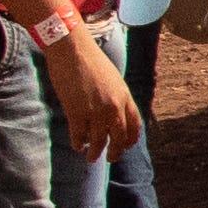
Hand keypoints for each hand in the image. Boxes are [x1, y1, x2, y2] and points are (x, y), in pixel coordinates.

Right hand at [45, 21, 144, 162]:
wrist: (72, 49)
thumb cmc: (90, 59)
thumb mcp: (112, 78)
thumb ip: (115, 95)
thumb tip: (114, 111)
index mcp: (124, 96)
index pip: (134, 125)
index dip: (131, 139)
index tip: (126, 146)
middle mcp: (113, 107)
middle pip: (119, 137)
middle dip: (115, 151)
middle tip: (110, 158)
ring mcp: (95, 111)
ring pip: (99, 141)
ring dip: (95, 152)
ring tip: (91, 158)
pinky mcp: (76, 113)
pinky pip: (79, 136)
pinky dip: (78, 143)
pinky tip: (77, 146)